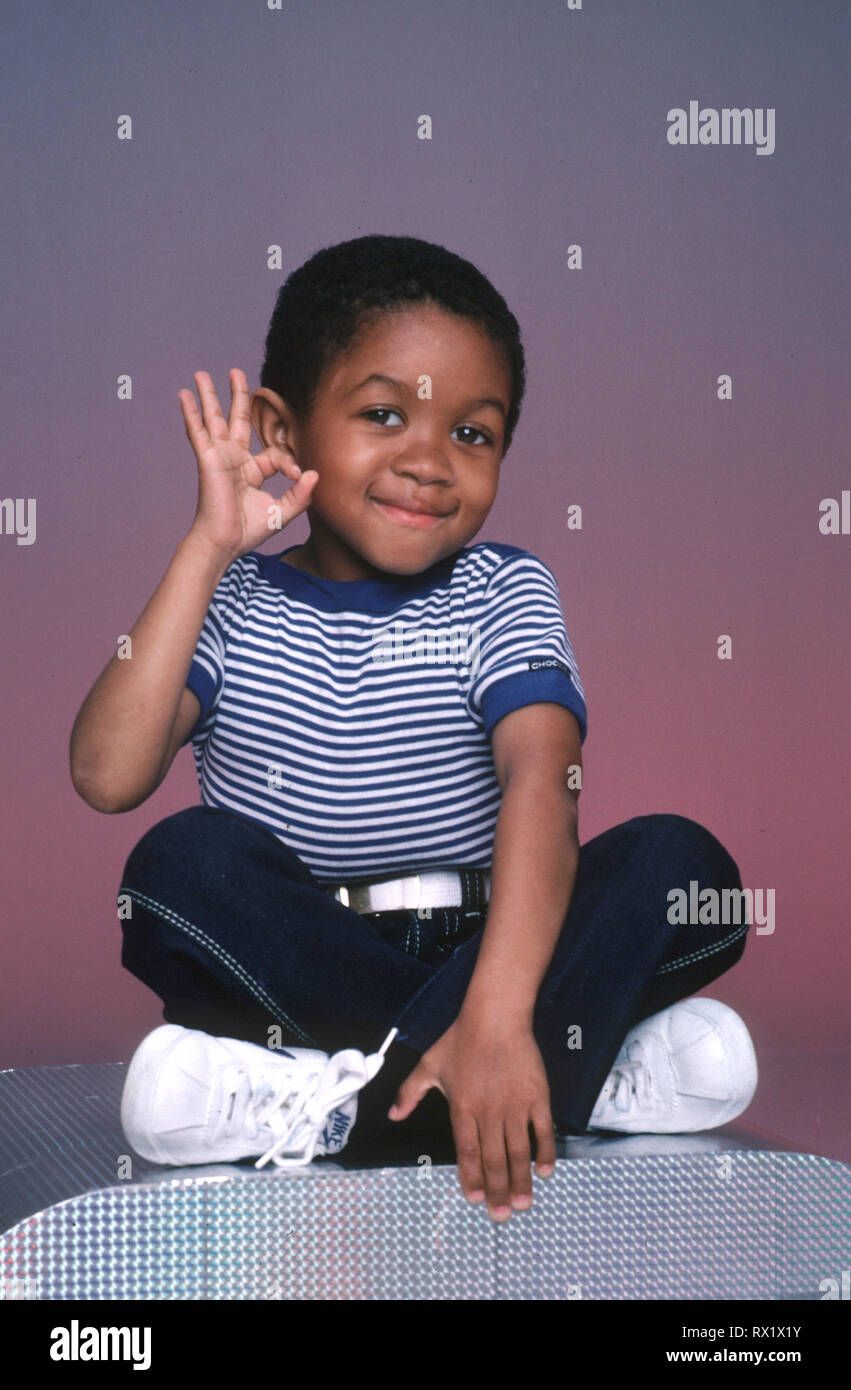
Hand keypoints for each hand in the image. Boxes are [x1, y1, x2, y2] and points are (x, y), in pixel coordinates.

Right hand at [178, 368, 317, 562]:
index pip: (273, 452)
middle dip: (238, 395)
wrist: (225, 543)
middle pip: (237, 419)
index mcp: (252, 470)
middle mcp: (234, 459)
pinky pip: (198, 432)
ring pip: (214, 419)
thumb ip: (300, 494)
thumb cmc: (248, 532)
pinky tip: (184, 394)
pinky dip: (191, 413)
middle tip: (235, 372)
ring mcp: (219, 457)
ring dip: (209, 395)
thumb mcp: (283, 513)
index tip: (298, 475)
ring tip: (201, 373)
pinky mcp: (207, 460)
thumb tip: (314, 473)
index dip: (289, 461)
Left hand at [388, 1014, 555, 1220]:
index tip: (475, 1199)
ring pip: (518, 1150)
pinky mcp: (537, 1096)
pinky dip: (544, 1151)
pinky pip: (542, 1130)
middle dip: (497, 1190)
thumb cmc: (461, 1039)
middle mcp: (488, 1111)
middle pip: (493, 1158)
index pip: (466, 1151)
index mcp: (462, 1107)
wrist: (495, 1015)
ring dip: (520, 1179)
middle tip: (501, 1216)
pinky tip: (544, 1171)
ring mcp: (515, 1105)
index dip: (471, 1177)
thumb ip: (410, 1093)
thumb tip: (392, 1115)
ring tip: (522, 1204)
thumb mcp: (429, 1065)